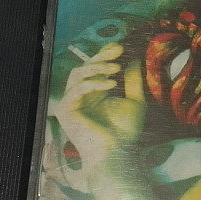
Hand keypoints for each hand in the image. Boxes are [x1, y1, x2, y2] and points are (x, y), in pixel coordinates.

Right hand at [55, 43, 146, 169]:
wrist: (117, 153)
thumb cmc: (125, 131)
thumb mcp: (135, 100)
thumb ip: (133, 80)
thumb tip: (134, 60)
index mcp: (96, 92)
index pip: (96, 67)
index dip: (105, 54)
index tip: (120, 46)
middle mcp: (82, 94)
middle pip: (85, 67)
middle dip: (101, 56)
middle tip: (117, 50)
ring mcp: (72, 101)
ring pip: (77, 74)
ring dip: (97, 67)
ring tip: (116, 67)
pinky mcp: (66, 109)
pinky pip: (76, 89)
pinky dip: (94, 83)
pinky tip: (111, 83)